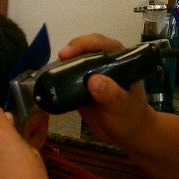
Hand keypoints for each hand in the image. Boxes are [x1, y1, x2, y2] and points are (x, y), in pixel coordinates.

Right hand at [58, 33, 154, 148]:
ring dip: (62, 63)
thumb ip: (112, 95)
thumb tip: (93, 80)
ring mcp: (91, 74)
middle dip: (72, 50)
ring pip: (75, 61)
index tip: (68, 53)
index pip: (101, 44)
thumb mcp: (123, 107)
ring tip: (51, 70)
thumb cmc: (130, 117)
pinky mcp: (80, 87)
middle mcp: (104, 63)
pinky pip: (68, 77)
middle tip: (60, 58)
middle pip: (85, 48)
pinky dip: (58, 77)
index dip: (85, 44)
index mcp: (119, 60)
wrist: (126, 134)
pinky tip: (49, 82)